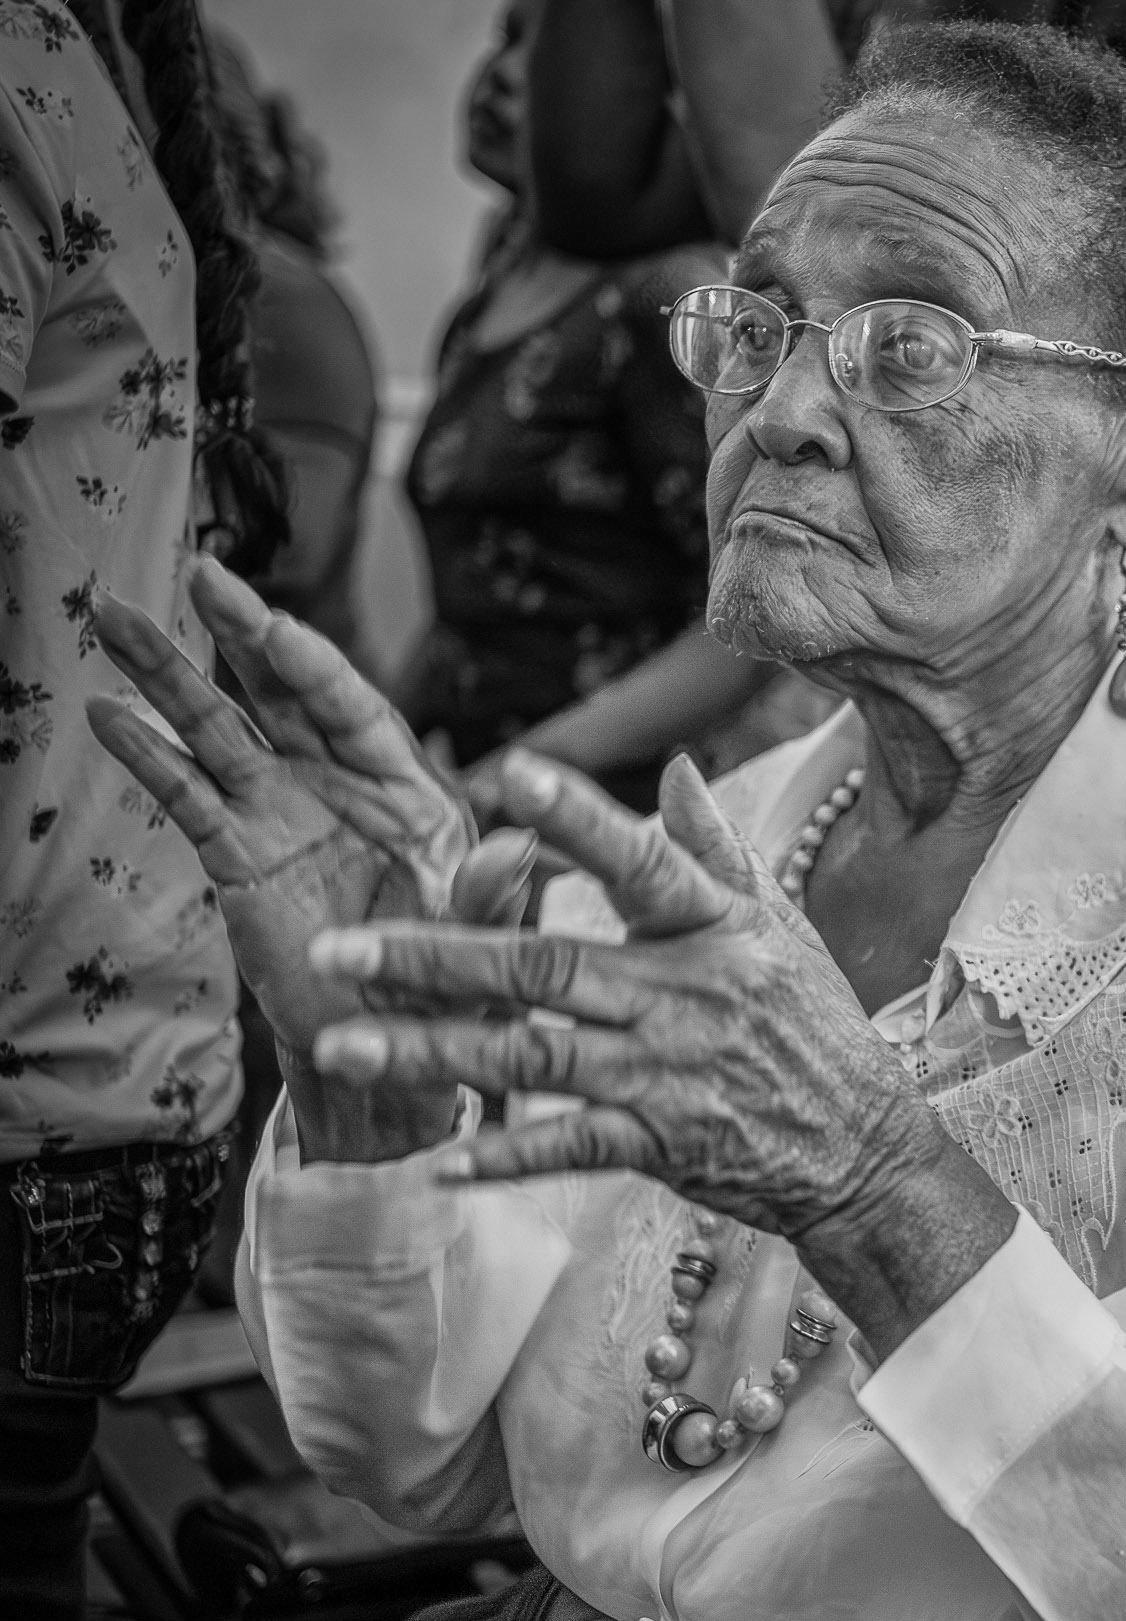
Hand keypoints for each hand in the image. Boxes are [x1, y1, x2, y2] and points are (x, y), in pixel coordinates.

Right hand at [87, 558, 539, 1156]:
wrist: (391, 1048)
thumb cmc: (454, 987)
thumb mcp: (482, 949)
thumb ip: (490, 899)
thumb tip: (522, 851)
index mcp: (411, 790)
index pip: (357, 710)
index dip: (314, 666)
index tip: (273, 622)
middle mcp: (344, 784)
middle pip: (286, 695)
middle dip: (243, 633)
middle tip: (201, 573)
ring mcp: (285, 812)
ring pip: (223, 730)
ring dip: (169, 675)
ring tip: (113, 617)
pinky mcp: (239, 854)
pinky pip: (190, 797)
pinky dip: (149, 758)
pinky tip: (108, 718)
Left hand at [302, 750, 1016, 1350]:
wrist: (866, 1150)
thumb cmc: (817, 1026)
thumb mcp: (782, 927)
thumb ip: (716, 848)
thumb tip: (674, 768)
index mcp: (713, 929)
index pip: (639, 862)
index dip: (577, 820)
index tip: (508, 776)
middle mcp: (684, 997)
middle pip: (544, 967)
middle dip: (435, 956)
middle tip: (339, 948)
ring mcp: (668, 1075)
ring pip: (533, 1058)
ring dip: (434, 1053)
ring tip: (344, 1045)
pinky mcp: (662, 1145)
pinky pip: (570, 1148)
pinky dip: (506, 1156)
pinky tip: (440, 1159)